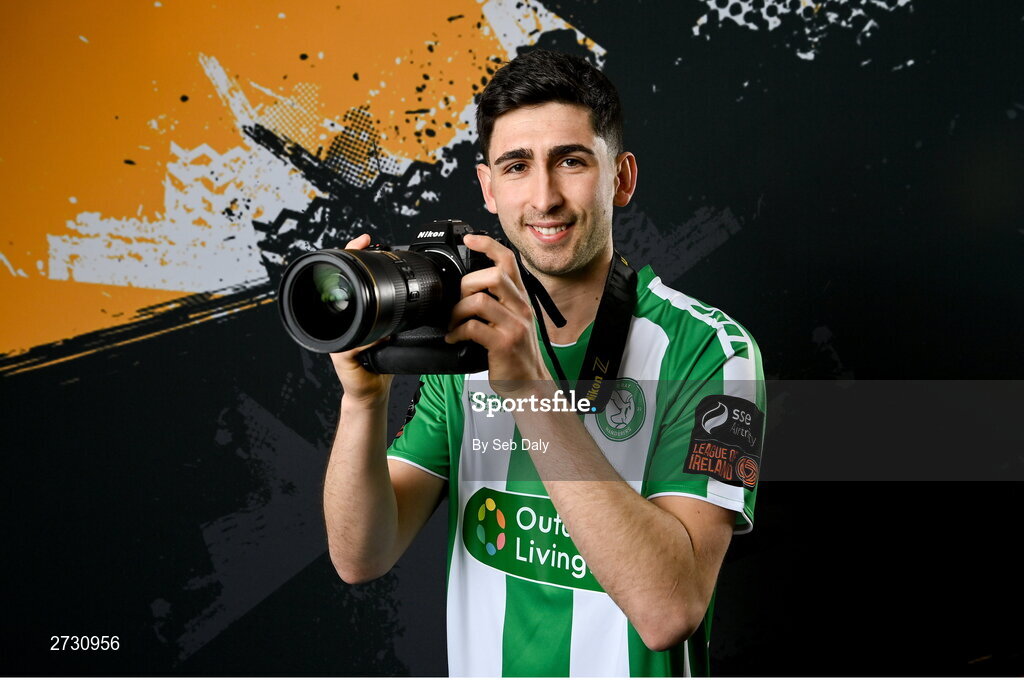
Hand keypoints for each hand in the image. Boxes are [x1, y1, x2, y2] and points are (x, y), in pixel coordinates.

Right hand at [328, 234, 393, 405]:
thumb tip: (412, 298)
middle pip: (341, 286)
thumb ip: (396, 316)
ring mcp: (339, 336)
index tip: (365, 240)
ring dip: (354, 295)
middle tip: (361, 246)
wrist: (371, 390)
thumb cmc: (380, 362)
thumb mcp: (391, 333)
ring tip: (364, 280)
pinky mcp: (341, 354)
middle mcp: (344, 321)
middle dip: (349, 263)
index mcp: (357, 314)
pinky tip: (377, 336)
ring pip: (343, 310)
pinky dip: (367, 339)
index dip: (355, 256)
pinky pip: (353, 342)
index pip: (353, 280)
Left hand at [444, 234, 551, 396]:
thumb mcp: (512, 322)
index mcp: (521, 300)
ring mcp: (514, 326)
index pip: (509, 261)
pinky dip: (456, 332)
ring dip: (457, 310)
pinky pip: (473, 327)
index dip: (488, 245)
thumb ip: (498, 304)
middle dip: (467, 284)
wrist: (529, 385)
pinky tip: (454, 338)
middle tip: (458, 302)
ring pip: (480, 300)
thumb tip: (468, 290)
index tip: (469, 239)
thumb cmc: (516, 355)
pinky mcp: (504, 344)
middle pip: (494, 275)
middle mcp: (521, 309)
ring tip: (452, 322)